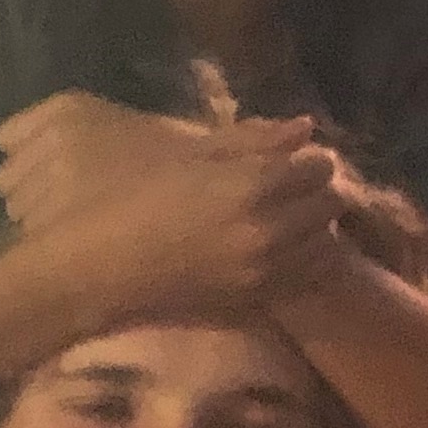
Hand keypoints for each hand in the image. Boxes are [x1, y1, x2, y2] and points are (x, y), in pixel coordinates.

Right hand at [0, 92, 342, 310]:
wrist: (98, 270)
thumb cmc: (129, 200)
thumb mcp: (187, 155)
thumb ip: (250, 140)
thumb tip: (304, 126)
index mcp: (252, 186)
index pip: (319, 166)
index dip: (308, 158)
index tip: (289, 158)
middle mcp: (270, 231)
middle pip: (330, 206)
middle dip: (317, 192)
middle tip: (290, 187)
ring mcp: (265, 272)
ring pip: (324, 245)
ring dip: (313, 228)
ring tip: (285, 219)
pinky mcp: (255, 301)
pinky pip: (304, 279)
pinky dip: (301, 261)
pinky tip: (276, 251)